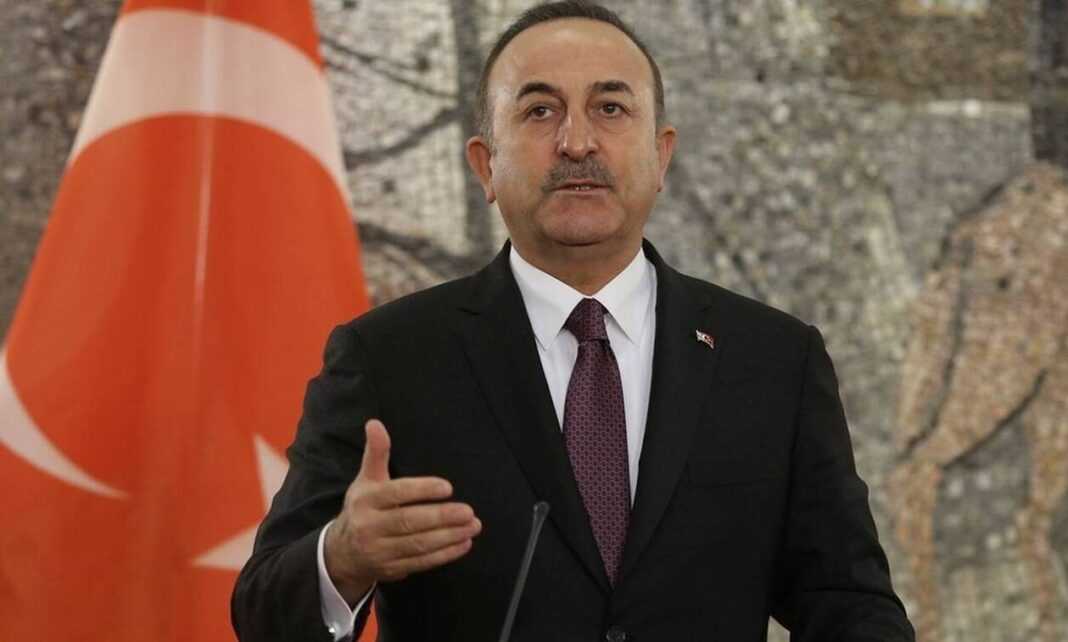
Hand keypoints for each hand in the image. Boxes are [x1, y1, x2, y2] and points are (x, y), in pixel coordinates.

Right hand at [324, 419, 481, 604]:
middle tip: (469, 511)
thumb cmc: (362, 508)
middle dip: (442, 517)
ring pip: (418, 544)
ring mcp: (380, 551)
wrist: (341, 553)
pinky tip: (464, 543)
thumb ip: (376, 453)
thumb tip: (375, 423)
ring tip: (473, 526)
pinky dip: (445, 554)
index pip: (396, 494)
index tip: (448, 487)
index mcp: (366, 500)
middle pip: (409, 522)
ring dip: (449, 536)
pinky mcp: (392, 569)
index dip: (422, 490)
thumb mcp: (366, 479)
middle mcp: (370, 526)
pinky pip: (421, 562)